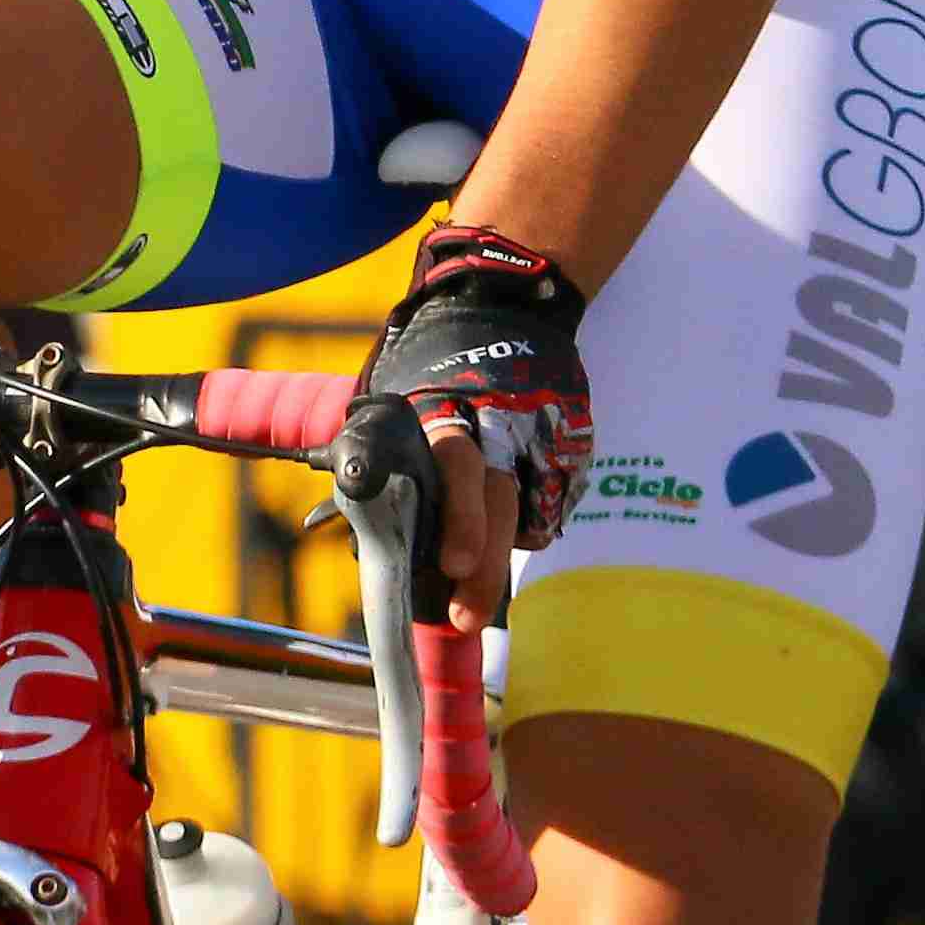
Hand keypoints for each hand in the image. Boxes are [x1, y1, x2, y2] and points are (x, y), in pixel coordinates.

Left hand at [360, 223, 592, 623]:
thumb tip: (355, 539)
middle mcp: (495, 417)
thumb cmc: (431, 365)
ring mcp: (537, 429)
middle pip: (496, 497)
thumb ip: (378, 457)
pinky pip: (550, 502)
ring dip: (502, 554)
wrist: (507, 307)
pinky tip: (508, 520)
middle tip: (463, 617)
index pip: (454, 462)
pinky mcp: (569, 439)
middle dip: (483, 565)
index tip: (452, 566)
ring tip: (475, 592)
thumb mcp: (391, 393)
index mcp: (443, 404)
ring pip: (527, 507)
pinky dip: (529, 523)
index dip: (459, 516)